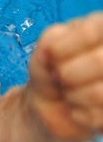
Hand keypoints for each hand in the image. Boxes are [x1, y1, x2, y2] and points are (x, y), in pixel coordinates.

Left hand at [26, 11, 102, 141]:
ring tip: (70, 92)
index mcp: (102, 26)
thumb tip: (51, 51)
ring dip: (73, 96)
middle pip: (98, 61)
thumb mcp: (44, 50)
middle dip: (67, 74)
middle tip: (60, 78)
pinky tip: (78, 108)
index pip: (90, 32)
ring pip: (98, 92)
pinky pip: (97, 115)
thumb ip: (50, 42)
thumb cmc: (51, 70)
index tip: (50, 56)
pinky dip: (77, 114)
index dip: (61, 49)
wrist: (50, 104)